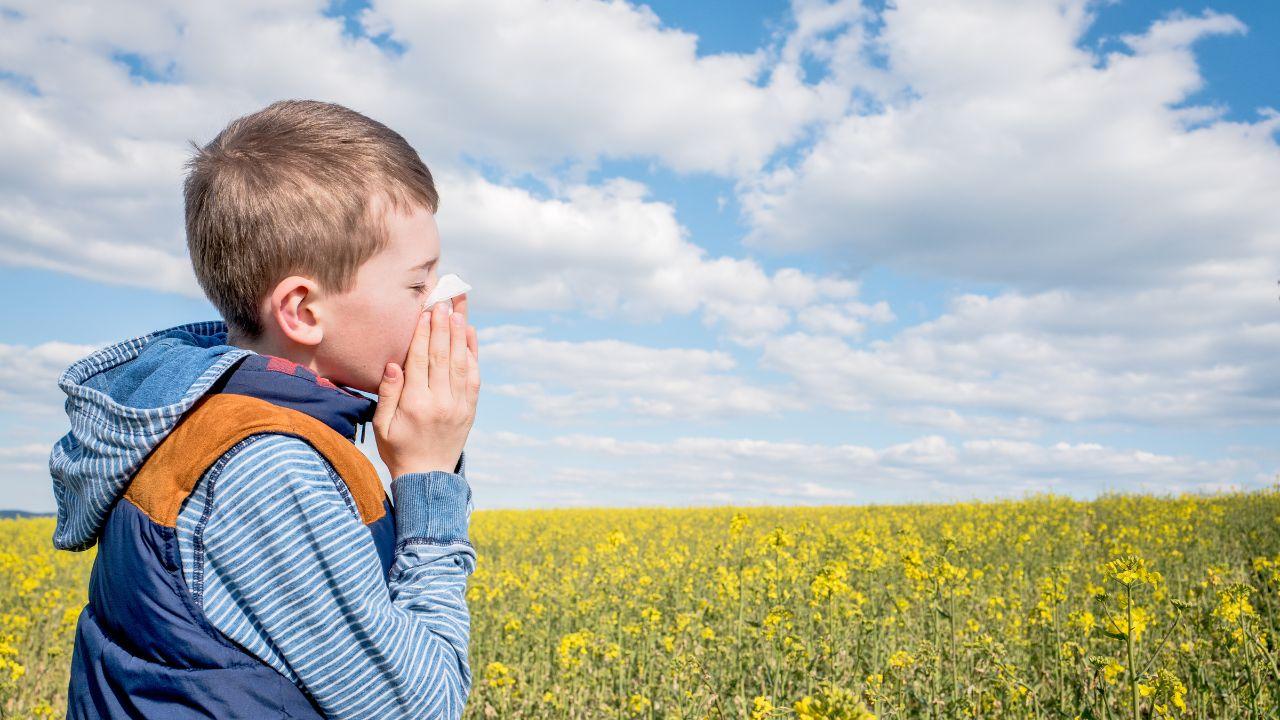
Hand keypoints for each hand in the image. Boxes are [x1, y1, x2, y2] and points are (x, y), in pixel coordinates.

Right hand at [372, 294, 479, 477]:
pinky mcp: (470, 408)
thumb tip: (394, 364)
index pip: (420, 361)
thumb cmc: (397, 448)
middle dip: (443, 325)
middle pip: (443, 356)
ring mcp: (459, 405)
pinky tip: (470, 333)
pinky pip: (473, 375)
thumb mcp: (382, 425)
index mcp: (415, 405)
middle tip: (444, 301)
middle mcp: (441, 402)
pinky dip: (472, 352)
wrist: (428, 477)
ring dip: (460, 333)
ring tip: (459, 308)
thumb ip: (387, 394)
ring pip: (460, 362)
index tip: (426, 311)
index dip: (423, 334)